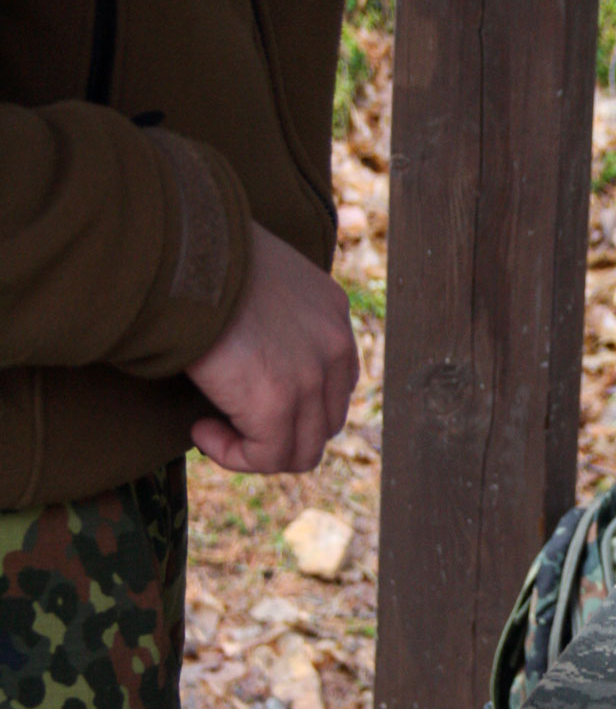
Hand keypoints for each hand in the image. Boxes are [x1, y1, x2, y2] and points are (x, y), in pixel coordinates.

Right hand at [187, 223, 359, 473]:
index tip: (247, 395)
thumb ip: (268, 312)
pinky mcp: (276, 402)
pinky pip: (267, 457)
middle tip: (229, 420)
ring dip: (256, 449)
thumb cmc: (202, 256)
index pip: (336, 382)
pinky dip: (233, 455)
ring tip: (210, 427)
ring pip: (303, 449)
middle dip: (279, 432)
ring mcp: (312, 376)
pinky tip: (201, 430)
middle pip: (326, 421)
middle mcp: (334, 345)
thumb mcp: (257, 275)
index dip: (296, 404)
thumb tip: (244, 347)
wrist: (185, 252)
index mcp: (332, 311)